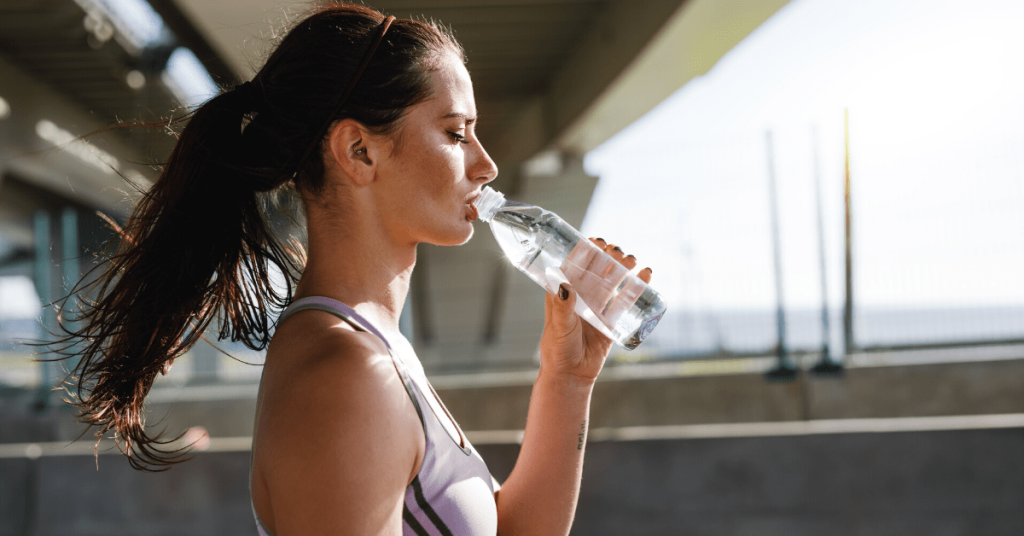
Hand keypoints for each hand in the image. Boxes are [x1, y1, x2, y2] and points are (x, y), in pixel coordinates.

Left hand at [538, 238, 652, 382]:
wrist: (571, 375)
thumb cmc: (558, 349)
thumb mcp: (559, 325)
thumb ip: (561, 306)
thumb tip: (563, 283)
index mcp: (563, 292)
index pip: (575, 265)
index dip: (586, 250)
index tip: (596, 240)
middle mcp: (581, 296)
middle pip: (597, 270)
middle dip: (608, 257)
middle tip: (618, 251)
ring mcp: (597, 307)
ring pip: (613, 282)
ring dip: (623, 268)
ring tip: (632, 260)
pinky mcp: (611, 320)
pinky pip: (625, 300)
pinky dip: (636, 286)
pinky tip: (646, 275)